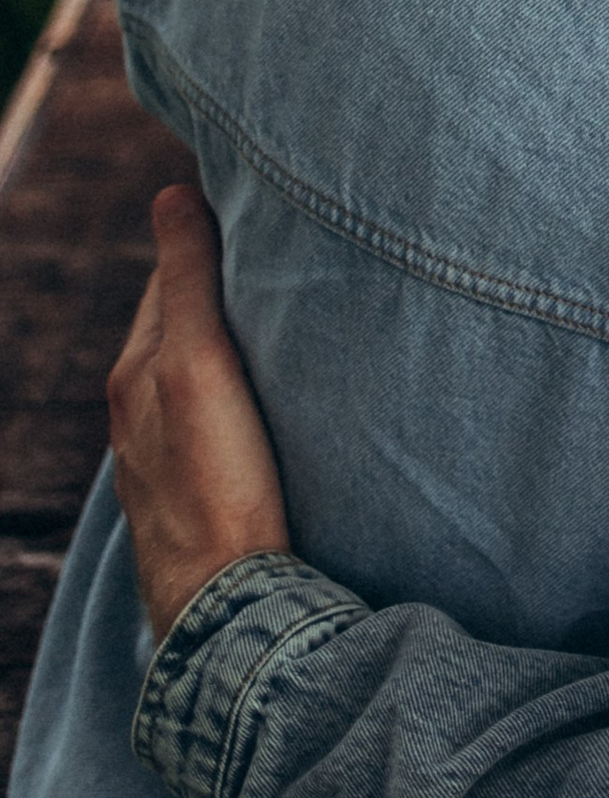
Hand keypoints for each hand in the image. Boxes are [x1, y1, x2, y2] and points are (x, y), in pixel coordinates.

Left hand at [109, 187, 289, 640]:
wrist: (228, 606)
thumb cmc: (215, 482)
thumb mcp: (199, 364)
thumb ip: (189, 281)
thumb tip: (173, 192)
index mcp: (136, 373)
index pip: (174, 277)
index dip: (212, 240)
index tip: (260, 210)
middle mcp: (139, 412)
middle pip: (183, 325)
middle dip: (224, 288)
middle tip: (283, 254)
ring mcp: (165, 457)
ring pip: (199, 375)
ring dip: (233, 343)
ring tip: (284, 320)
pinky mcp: (196, 492)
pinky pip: (212, 420)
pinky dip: (237, 392)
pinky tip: (271, 400)